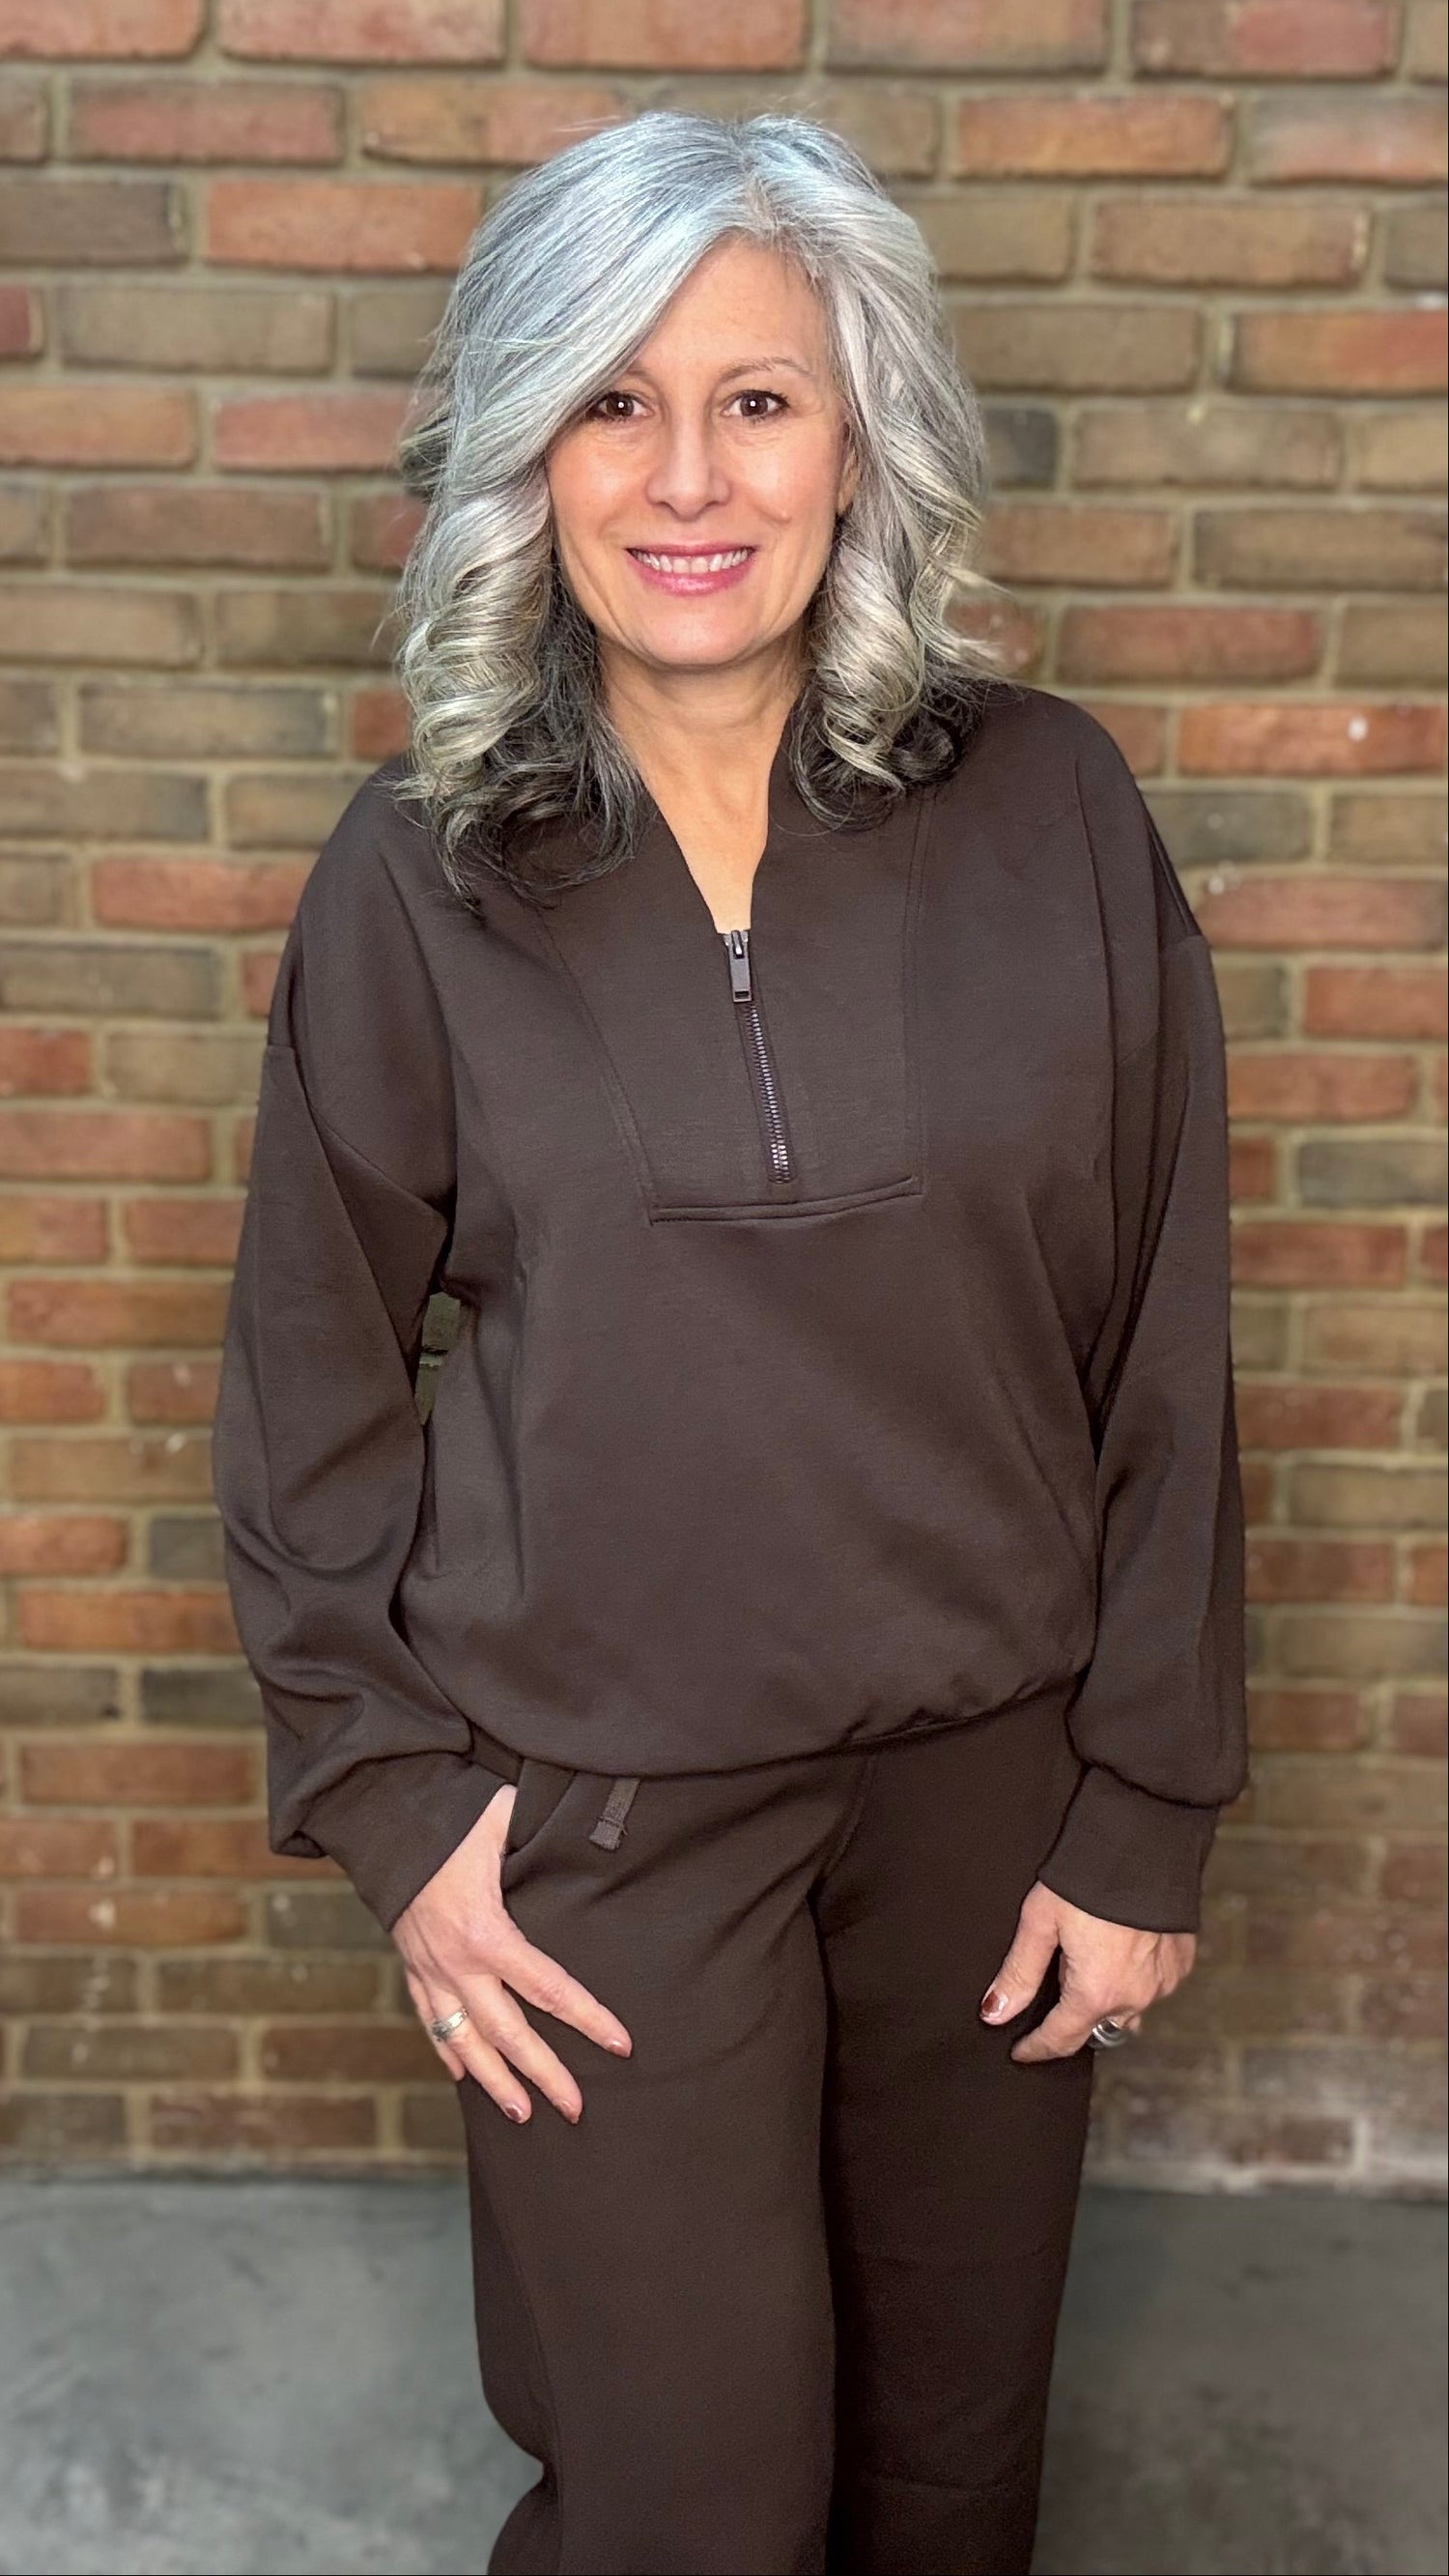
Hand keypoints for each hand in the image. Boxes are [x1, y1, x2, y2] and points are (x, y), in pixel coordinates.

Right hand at [394, 1783, 632, 2124]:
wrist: (381, 1820)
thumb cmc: (449, 1817)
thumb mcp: (503, 1817)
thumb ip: (544, 1829)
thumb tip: (590, 1827)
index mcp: (487, 1932)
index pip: (548, 1989)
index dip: (588, 2019)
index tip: (621, 2045)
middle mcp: (457, 1963)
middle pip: (508, 2034)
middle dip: (544, 2074)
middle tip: (576, 2109)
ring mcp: (430, 1970)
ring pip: (464, 2040)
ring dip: (494, 2081)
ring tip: (523, 2115)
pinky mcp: (411, 1966)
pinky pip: (431, 2020)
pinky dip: (448, 2052)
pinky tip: (465, 2077)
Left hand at [979, 1878, 1194, 2063]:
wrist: (1146, 1840)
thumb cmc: (1086, 1877)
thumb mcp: (1040, 1921)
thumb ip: (1019, 1973)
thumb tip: (995, 2013)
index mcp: (1096, 1994)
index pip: (1061, 2039)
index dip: (1037, 2048)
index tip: (1021, 2052)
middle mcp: (1135, 1998)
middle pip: (1097, 2027)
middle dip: (1073, 2020)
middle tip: (1054, 1994)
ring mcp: (1163, 1982)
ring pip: (1129, 2009)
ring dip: (1108, 1999)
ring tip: (1088, 1966)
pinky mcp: (1182, 1962)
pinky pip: (1154, 1986)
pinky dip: (1136, 1977)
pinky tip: (1121, 1950)